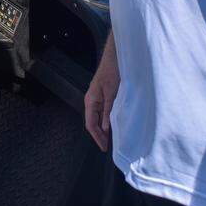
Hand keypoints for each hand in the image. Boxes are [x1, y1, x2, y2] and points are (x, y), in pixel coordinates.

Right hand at [84, 37, 118, 151]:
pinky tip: (113, 124)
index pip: (91, 124)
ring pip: (98, 118)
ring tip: (111, 139)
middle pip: (93, 122)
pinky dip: (106, 120)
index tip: (104, 148)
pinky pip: (102, 112)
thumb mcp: (112, 94)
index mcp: (91, 101)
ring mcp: (96, 98)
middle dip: (100, 135)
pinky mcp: (103, 95)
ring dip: (103, 128)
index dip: (97, 137)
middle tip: (108, 147)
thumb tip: (106, 129)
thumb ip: (108, 111)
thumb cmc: (112, 72)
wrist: (115, 57)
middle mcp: (91, 100)